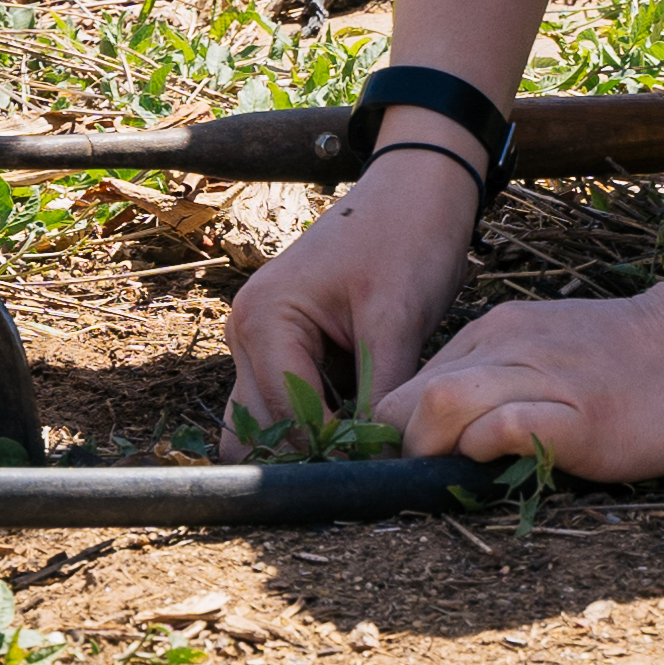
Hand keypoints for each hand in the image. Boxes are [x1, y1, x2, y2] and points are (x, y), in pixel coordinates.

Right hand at [219, 157, 474, 451]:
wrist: (417, 188)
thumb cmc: (408, 237)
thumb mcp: (398, 320)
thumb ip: (381, 396)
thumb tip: (379, 465)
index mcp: (264, 319)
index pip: (284, 418)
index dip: (329, 454)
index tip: (376, 476)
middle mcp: (246, 332)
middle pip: (258, 430)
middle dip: (308, 456)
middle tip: (367, 474)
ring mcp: (258, 340)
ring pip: (265, 423)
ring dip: (308, 444)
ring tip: (364, 455)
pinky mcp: (283, 347)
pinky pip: (286, 403)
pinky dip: (317, 423)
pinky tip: (361, 428)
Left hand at [385, 268, 663, 484]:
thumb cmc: (641, 360)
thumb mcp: (553, 354)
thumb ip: (504, 383)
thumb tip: (454, 441)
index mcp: (498, 334)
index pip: (407, 386)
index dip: (396, 436)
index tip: (414, 471)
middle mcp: (510, 346)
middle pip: (407, 398)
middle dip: (400, 452)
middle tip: (425, 488)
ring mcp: (545, 377)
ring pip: (441, 404)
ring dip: (431, 453)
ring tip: (455, 484)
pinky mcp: (582, 415)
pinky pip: (504, 425)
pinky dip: (484, 450)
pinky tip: (500, 470)